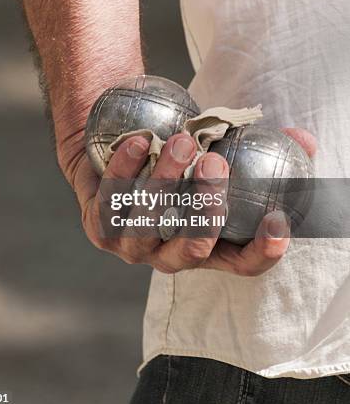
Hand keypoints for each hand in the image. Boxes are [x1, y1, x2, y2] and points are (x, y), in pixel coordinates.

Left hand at [67, 127, 315, 275]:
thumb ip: (258, 150)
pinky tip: (139, 142)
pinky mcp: (101, 228)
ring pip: (149, 225)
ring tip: (179, 143)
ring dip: (166, 183)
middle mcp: (172, 256)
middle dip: (206, 206)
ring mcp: (133, 247)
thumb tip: (302, 140)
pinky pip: (111, 203)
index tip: (277, 220)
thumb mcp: (220, 154)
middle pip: (194, 247)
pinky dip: (126, 171)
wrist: (121, 153)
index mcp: (209, 247)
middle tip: (215, 163)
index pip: (243, 264)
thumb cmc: (180, 162)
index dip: (263, 250)